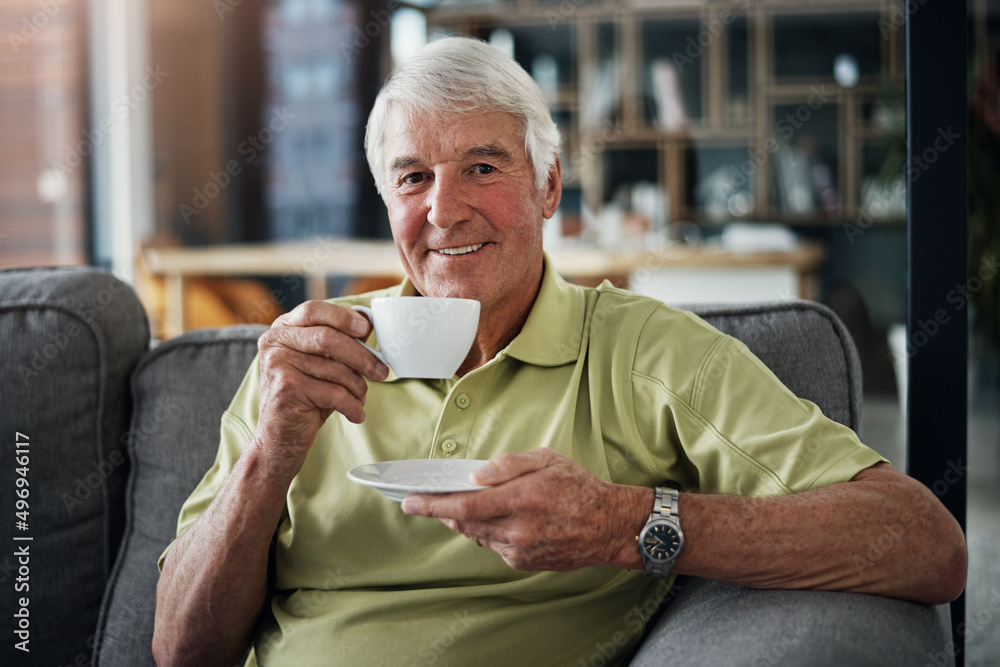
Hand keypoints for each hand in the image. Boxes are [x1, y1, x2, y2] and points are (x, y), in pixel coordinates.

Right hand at [253, 300, 388, 471]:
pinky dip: (352, 406)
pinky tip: (355, 413)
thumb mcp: (318, 363)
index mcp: (283, 328)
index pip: (314, 310)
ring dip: (358, 387)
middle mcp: (275, 342)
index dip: (343, 317)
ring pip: (335, 369)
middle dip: (362, 357)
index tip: (366, 329)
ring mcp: (277, 364)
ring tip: (361, 397)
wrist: (280, 434)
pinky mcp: (286, 389)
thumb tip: (368, 327)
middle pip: (328, 339)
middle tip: (381, 371)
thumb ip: (335, 343)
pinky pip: (334, 393)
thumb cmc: (306, 394)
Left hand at [401, 448, 651, 570]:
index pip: (463, 504)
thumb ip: (509, 465)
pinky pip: (493, 546)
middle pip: (463, 522)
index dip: (431, 504)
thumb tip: (476, 475)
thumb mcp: (548, 460)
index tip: (409, 500)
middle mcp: (517, 529)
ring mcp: (519, 550)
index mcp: (521, 499)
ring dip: (464, 520)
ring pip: (476, 535)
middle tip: (424, 500)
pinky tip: (495, 519)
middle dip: (440, 511)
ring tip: (462, 505)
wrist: (610, 526)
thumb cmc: (580, 489)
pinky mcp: (523, 562)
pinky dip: (487, 531)